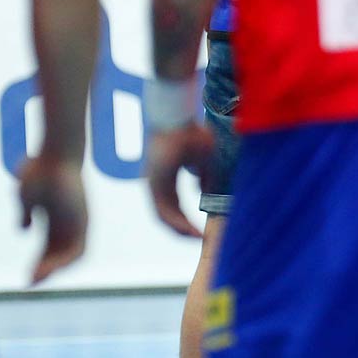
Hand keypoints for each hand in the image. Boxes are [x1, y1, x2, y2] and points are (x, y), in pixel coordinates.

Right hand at [16, 155, 86, 284]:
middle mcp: (70, 221)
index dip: (41, 260)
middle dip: (45, 268)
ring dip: (53, 269)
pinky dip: (64, 262)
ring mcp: (78, 221)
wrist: (59, 154)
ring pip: (71, 254)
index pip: (51, 246)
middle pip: (60, 252)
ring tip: (36, 280)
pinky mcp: (83, 220)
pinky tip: (49, 271)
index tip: (28, 272)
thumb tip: (22, 230)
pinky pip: (78, 249)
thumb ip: (27, 214)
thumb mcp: (28, 197)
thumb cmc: (40, 171)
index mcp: (56, 217)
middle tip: (29, 283)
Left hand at [146, 120, 212, 238]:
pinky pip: (163, 210)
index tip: (200, 230)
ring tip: (196, 237)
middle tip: (198, 238)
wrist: (177, 118)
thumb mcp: (204, 158)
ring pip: (163, 216)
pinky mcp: (155, 184)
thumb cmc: (190, 133)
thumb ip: (204, 175)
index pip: (173, 206)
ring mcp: (153, 184)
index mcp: (165, 178)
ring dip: (180, 229)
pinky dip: (177, 222)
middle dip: (183, 230)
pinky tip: (190, 229)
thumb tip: (203, 190)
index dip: (186, 220)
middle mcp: (156, 184)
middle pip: (167, 215)